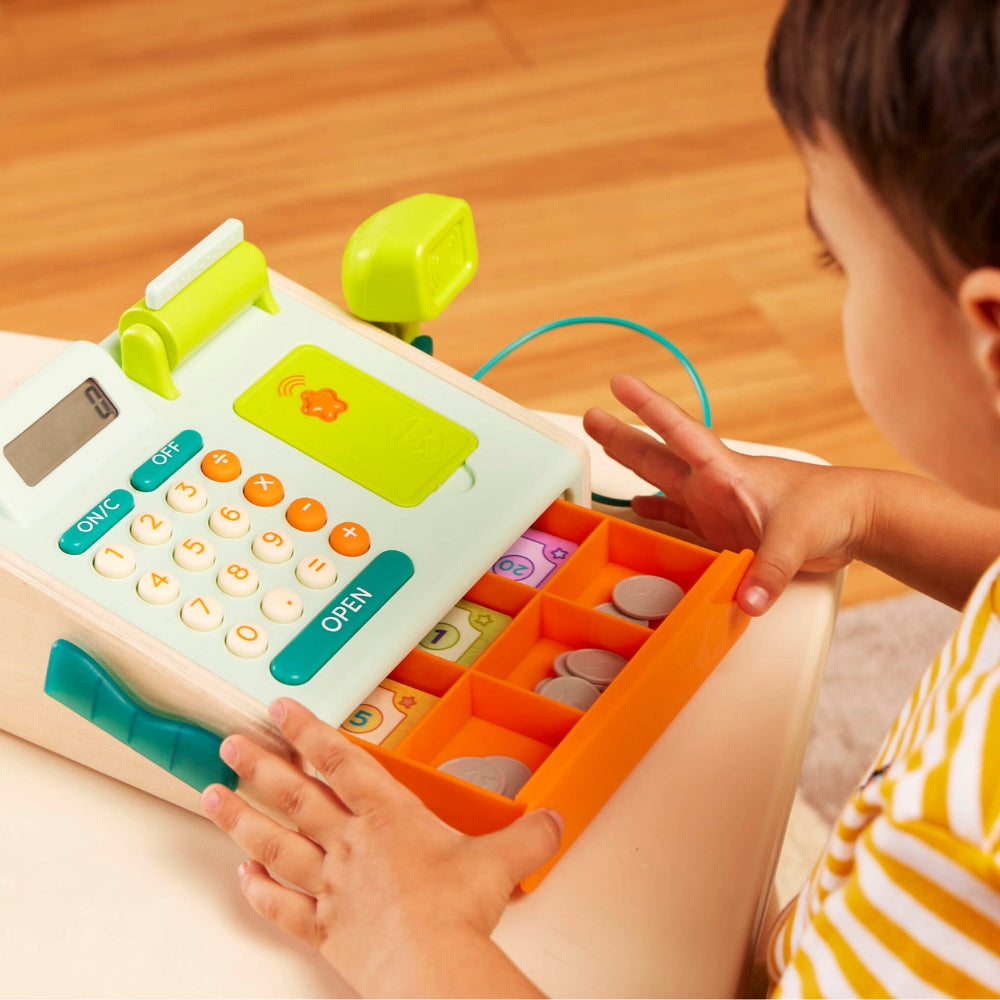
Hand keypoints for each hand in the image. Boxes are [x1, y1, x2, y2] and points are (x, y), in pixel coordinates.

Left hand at [201, 698, 559, 997]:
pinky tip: (240, 879)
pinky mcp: (323, 930)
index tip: (279, 709)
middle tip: (230, 744)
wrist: (431, 965)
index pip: (340, 760)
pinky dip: (259, 893)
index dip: (307, 730)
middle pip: (295, 796)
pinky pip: (282, 908)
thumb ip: (529, 836)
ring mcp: (330, 887)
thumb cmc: (456, 910)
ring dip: (241, 820)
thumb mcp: (502, 861)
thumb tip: (555, 821)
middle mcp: (350, 845)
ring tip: (213, 797)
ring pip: (275, 844)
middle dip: (260, 766)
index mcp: (388, 817)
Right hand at [583, 374, 871, 614]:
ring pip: (662, 482)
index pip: (679, 433)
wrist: (855, 517)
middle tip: (590, 417)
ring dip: (633, 468)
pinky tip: (638, 509)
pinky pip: (678, 517)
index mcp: (726, 472)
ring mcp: (716, 504)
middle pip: (658, 456)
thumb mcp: (798, 539)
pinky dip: (656, 513)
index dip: (648, 408)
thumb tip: (746, 601)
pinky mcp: (723, 527)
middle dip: (623, 436)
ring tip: (604, 448)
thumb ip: (769, 570)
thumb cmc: (831, 508)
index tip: (620, 385)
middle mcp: (714, 484)